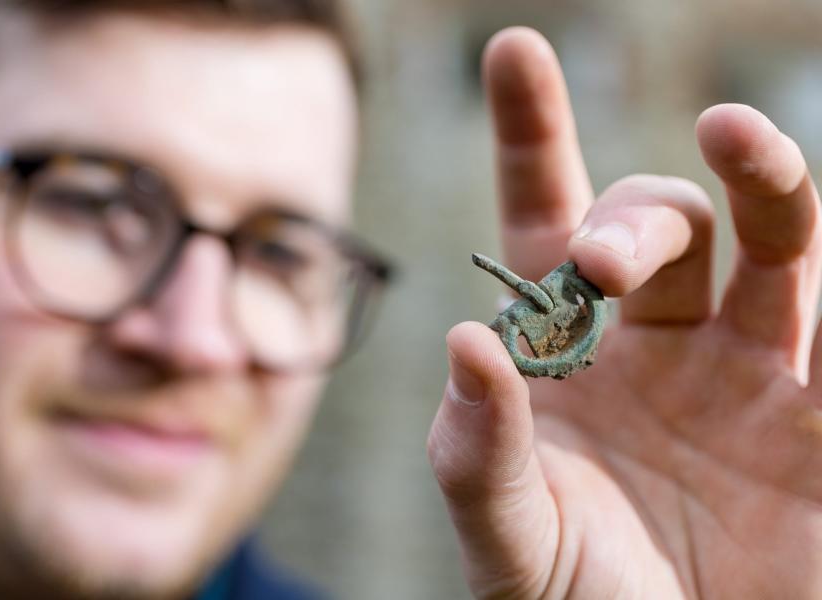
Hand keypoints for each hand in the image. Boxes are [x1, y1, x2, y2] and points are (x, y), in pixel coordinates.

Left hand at [427, 27, 821, 598]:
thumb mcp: (508, 541)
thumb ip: (479, 452)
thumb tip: (466, 340)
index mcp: (564, 353)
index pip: (545, 219)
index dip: (533, 132)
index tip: (514, 49)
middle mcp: (657, 342)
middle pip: (658, 224)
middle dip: (634, 220)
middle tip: (599, 266)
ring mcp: (749, 375)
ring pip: (775, 243)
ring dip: (763, 181)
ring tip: (734, 136)